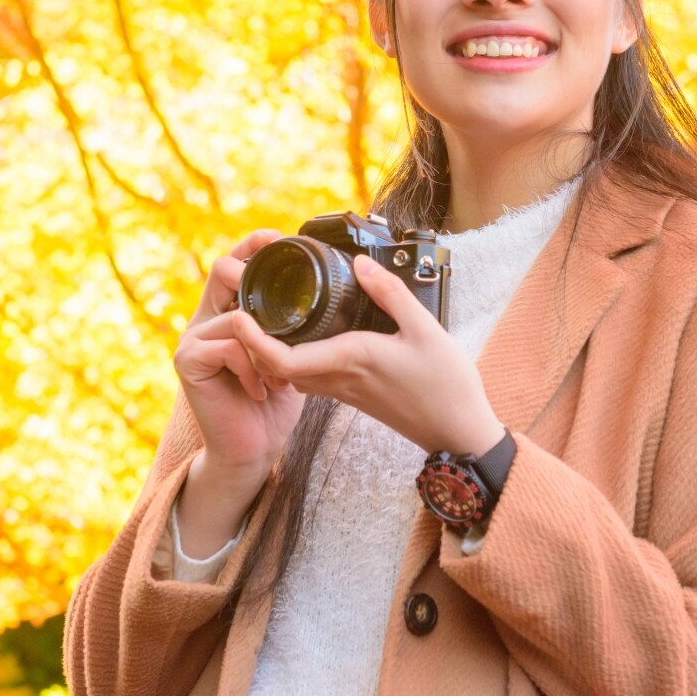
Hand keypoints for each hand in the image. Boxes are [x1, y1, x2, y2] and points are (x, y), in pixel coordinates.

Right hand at [173, 229, 306, 475]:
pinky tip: (260, 390)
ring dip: (266, 347)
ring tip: (276, 378)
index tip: (277, 237)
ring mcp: (191, 339)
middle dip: (253, 281)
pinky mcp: (188, 362)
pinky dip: (252, 368)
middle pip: (222, 271)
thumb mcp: (290, 353)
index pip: (233, 264)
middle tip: (283, 314)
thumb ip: (292, 324)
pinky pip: (229, 345)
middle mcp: (204, 320)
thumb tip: (329, 293)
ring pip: (236, 316)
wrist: (253, 449)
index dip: (251, 244)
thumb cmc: (274, 403)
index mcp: (226, 313)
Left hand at [226, 253, 507, 456]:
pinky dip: (293, 358)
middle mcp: (338, 378)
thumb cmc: (445, 384)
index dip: (251, 339)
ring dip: (270, 351)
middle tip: (245, 305)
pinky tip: (304, 336)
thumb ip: (390, 293)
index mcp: (349, 359)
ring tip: (267, 316)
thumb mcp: (425, 329)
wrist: (458, 432)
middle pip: (275, 366)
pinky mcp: (352, 395)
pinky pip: (309, 376)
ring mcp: (343, 390)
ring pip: (290, 373)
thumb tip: (360, 264)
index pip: (280, 358)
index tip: (238, 313)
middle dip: (252, 340)